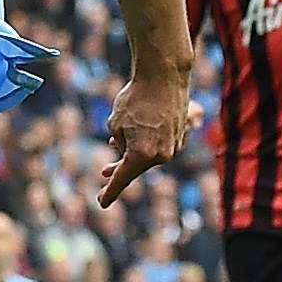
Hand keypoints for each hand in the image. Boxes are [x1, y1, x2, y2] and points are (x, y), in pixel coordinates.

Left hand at [97, 67, 191, 206]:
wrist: (165, 78)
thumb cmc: (136, 99)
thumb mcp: (115, 123)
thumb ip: (120, 142)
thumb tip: (127, 150)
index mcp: (141, 155)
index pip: (122, 179)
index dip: (110, 192)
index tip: (102, 203)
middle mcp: (160, 155)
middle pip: (135, 168)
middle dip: (119, 169)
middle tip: (103, 173)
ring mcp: (173, 147)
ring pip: (147, 156)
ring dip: (131, 152)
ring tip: (113, 145)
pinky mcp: (179, 137)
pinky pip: (158, 146)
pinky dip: (146, 143)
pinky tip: (135, 133)